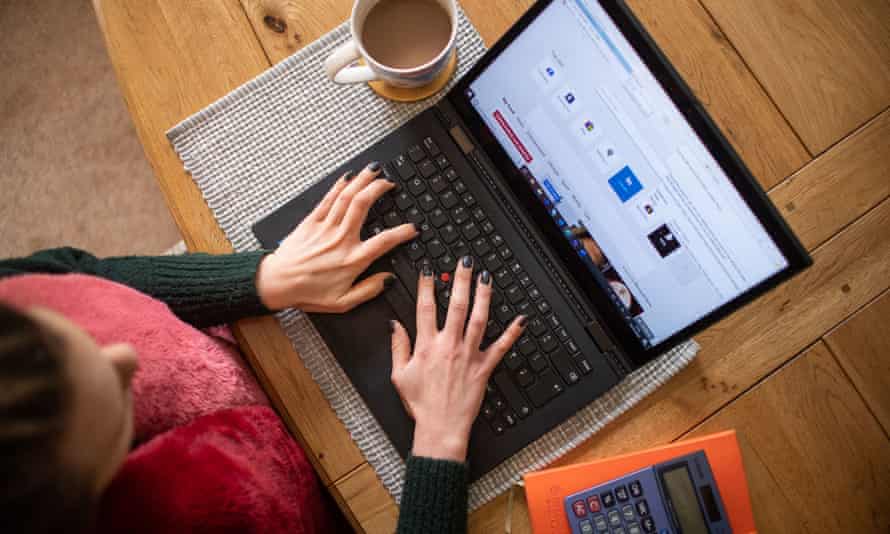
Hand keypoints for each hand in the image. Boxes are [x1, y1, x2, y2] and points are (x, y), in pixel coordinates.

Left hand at [256, 163, 416, 312]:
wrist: (276, 283)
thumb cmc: (307, 293)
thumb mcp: (343, 302)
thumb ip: (369, 290)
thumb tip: (388, 279)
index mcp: (352, 260)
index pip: (384, 241)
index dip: (402, 232)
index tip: (412, 227)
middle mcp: (340, 240)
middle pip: (363, 206)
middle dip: (379, 189)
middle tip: (390, 183)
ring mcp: (325, 228)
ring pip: (347, 197)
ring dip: (362, 180)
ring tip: (374, 170)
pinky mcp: (311, 222)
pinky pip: (328, 199)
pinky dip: (339, 186)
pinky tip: (348, 177)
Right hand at [390, 256, 526, 461]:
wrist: (441, 428)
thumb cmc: (420, 404)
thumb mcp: (399, 375)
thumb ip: (398, 346)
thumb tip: (394, 324)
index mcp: (426, 346)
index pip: (425, 308)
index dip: (426, 285)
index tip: (429, 269)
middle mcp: (449, 346)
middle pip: (456, 306)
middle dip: (461, 281)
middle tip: (465, 262)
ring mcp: (469, 355)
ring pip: (479, 319)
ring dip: (484, 296)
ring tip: (486, 278)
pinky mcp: (484, 368)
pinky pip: (501, 347)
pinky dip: (512, 333)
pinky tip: (521, 319)